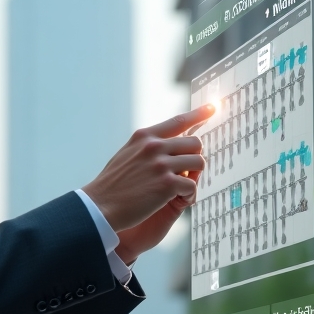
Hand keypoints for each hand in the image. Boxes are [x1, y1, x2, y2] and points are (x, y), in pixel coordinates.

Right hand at [81, 105, 213, 248]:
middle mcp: (154, 146)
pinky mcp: (167, 184)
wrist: (100, 206)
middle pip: (195, 143)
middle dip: (194, 158)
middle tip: (184, 172)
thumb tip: (169, 144)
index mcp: (145, 136)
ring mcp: (161, 164)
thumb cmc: (113, 184)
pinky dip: (187, 194)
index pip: (178, 121)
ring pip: (198, 163)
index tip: (213, 107)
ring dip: (193, 176)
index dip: (199, 114)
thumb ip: (147, 146)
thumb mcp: (127, 154)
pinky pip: (192, 185)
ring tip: (178, 187)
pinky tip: (173, 199)